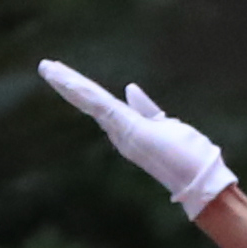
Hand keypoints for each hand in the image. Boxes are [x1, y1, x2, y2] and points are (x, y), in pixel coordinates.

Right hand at [37, 58, 236, 217]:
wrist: (200, 182)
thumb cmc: (187, 159)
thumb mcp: (165, 125)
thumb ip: (146, 108)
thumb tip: (130, 88)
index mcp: (127, 128)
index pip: (99, 102)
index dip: (80, 87)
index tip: (62, 72)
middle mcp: (119, 131)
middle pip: (89, 101)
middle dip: (67, 83)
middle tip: (46, 66)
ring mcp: (122, 131)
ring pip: (90, 101)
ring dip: (68, 83)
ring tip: (47, 67)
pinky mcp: (128, 129)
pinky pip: (101, 105)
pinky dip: (83, 92)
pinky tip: (67, 79)